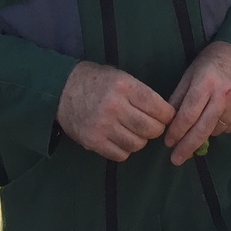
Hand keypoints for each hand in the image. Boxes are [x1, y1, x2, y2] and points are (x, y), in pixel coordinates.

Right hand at [56, 62, 174, 161]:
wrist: (62, 90)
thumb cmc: (96, 80)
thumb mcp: (120, 76)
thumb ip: (140, 93)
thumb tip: (165, 113)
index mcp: (124, 86)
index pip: (159, 108)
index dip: (168, 115)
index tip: (167, 116)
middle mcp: (114, 106)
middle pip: (151, 129)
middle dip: (157, 129)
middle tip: (153, 126)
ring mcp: (103, 126)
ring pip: (137, 144)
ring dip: (140, 140)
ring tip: (134, 132)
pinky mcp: (92, 142)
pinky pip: (121, 155)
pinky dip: (125, 149)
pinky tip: (120, 139)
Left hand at [164, 41, 230, 165]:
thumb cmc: (212, 61)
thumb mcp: (190, 73)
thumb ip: (179, 97)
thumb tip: (168, 123)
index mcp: (206, 82)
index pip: (188, 114)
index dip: (176, 132)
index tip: (168, 143)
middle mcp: (224, 94)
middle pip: (202, 129)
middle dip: (187, 147)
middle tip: (176, 159)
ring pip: (216, 130)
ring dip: (206, 132)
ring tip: (204, 119)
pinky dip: (221, 127)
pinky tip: (220, 114)